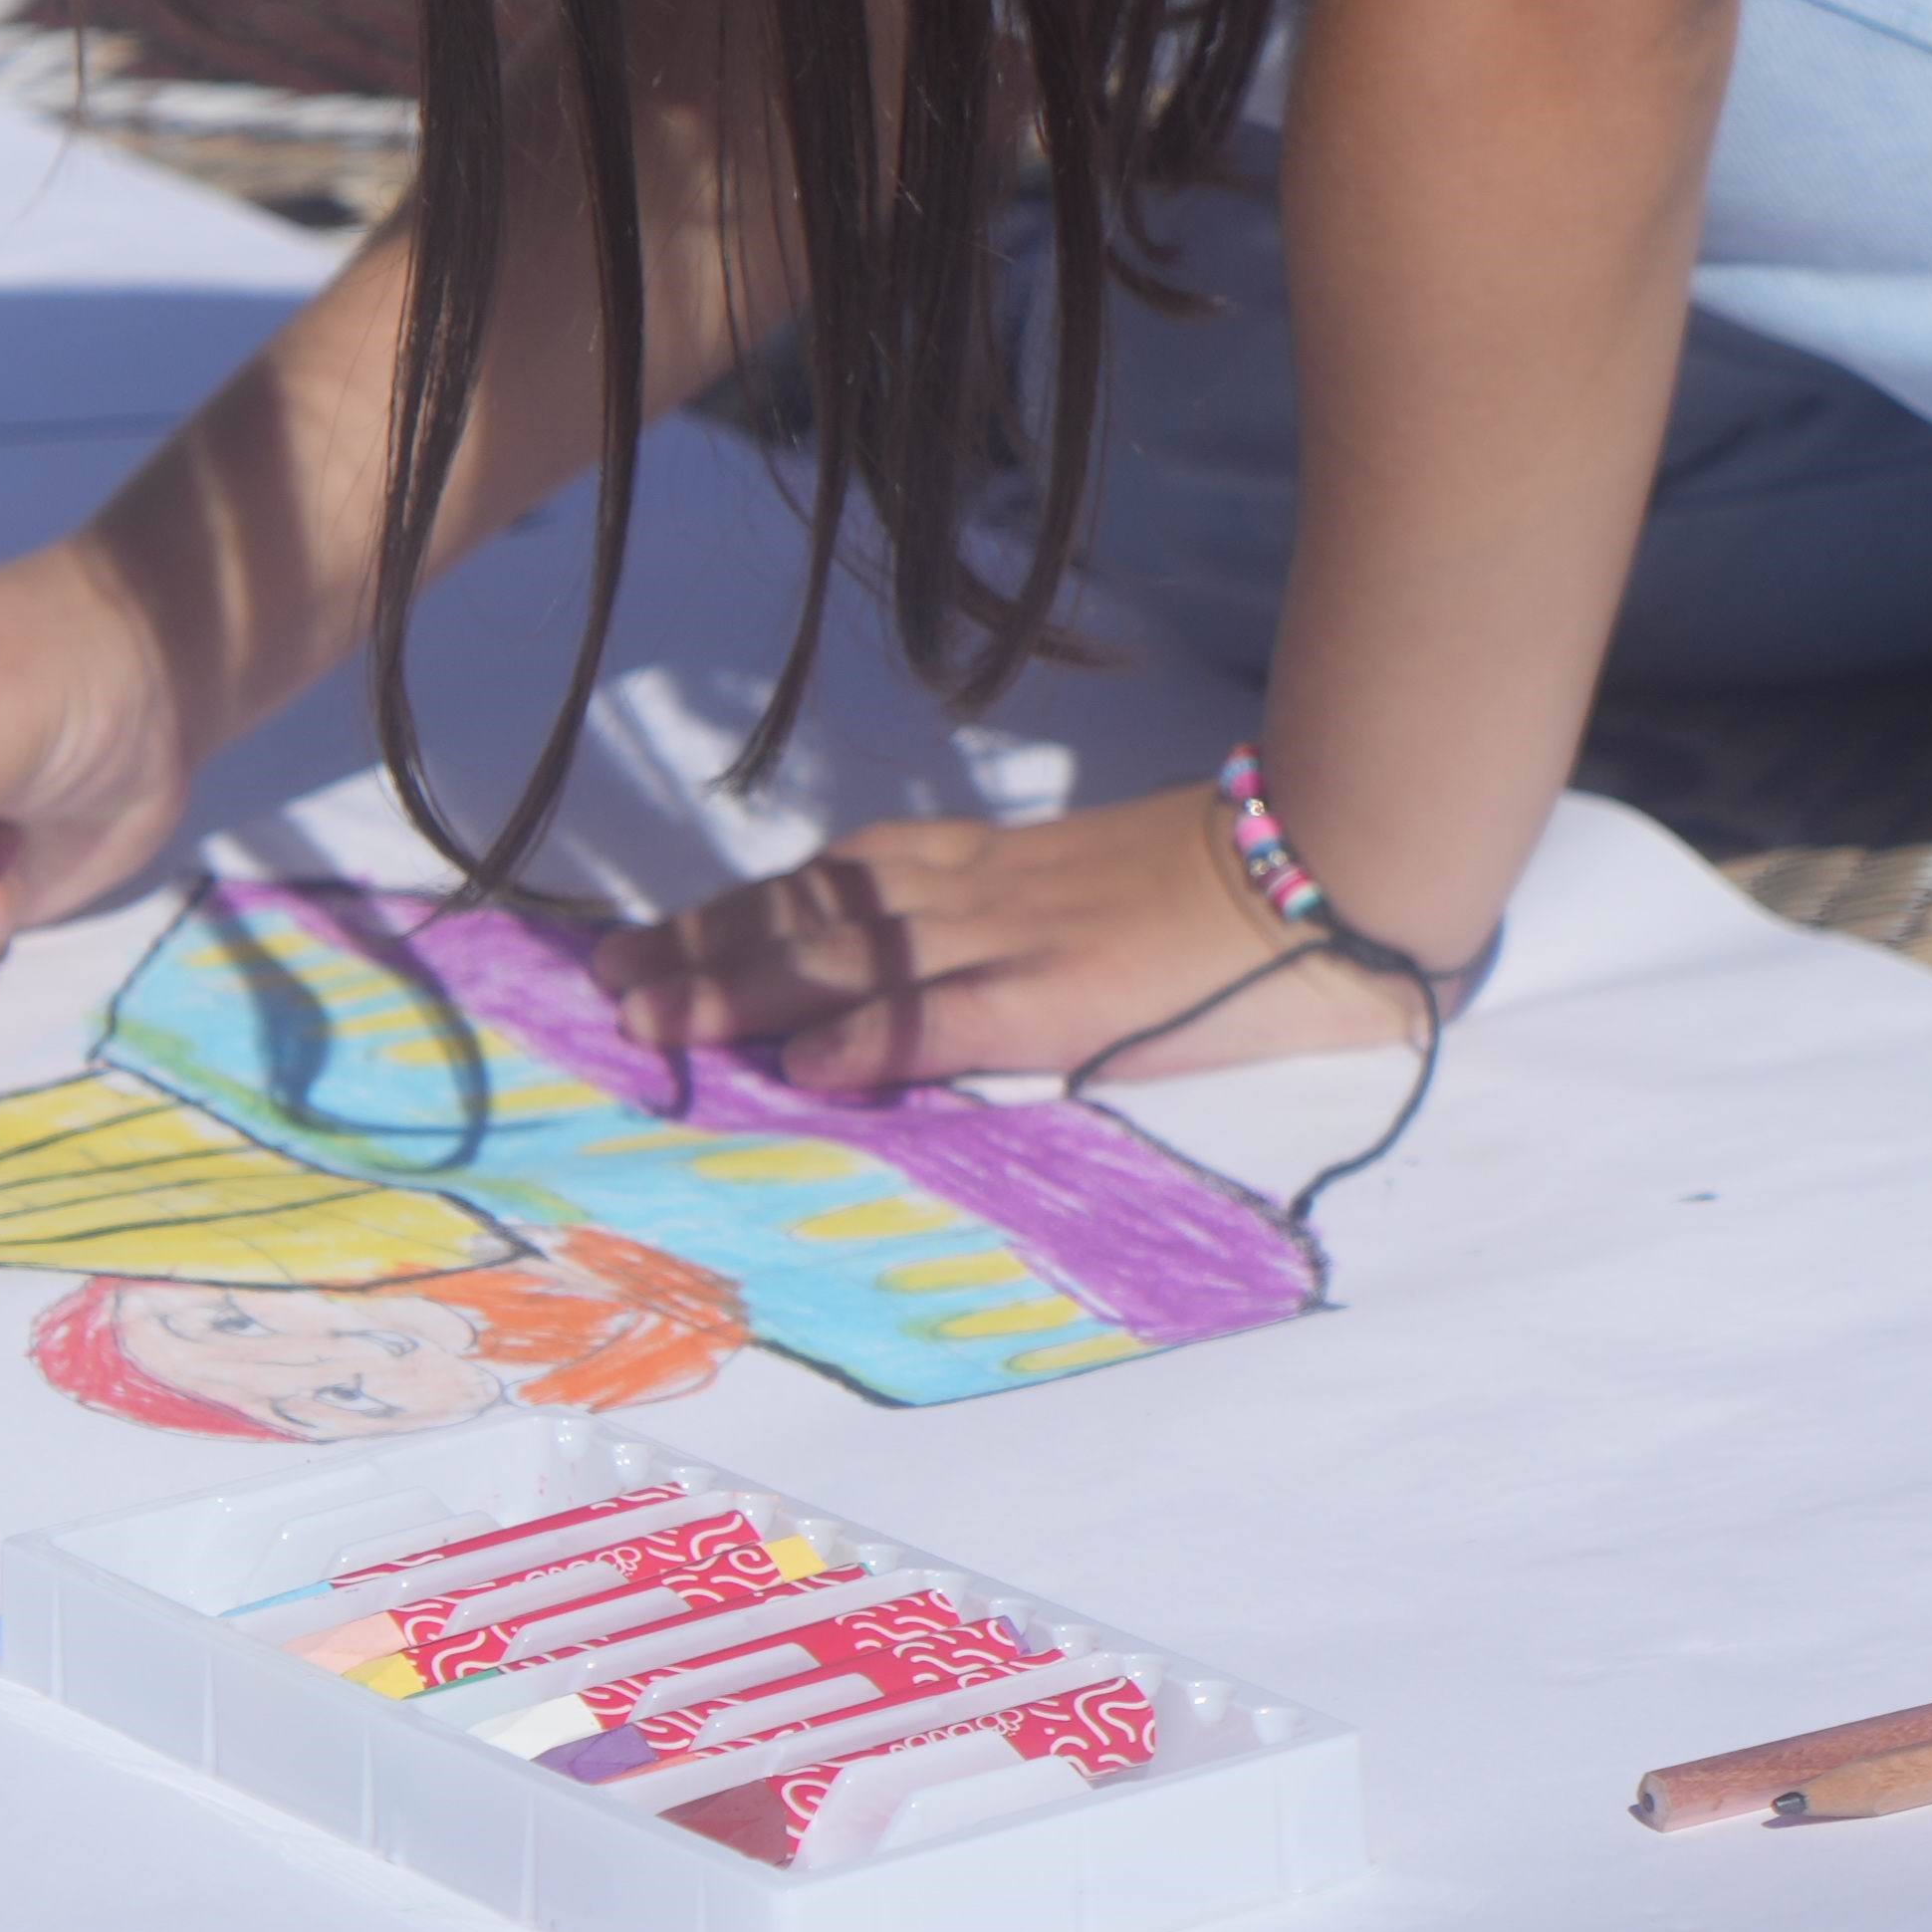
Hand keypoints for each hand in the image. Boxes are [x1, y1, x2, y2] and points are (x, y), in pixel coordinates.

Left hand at [593, 790, 1428, 1096]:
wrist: (1322, 865)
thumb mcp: (1096, 891)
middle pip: (814, 911)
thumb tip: (931, 978)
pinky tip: (801, 1066)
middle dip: (705, 948)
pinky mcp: (1061, 996)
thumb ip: (1016, 924)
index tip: (656, 935)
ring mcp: (1015, 940)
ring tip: (654, 1019)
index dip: (741, 909)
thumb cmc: (1229, 886)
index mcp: (990, 865)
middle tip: (609, 981)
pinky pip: (947, 1016)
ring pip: (850, 957)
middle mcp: (980, 892)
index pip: (838, 880)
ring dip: (744, 988)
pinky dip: (869, 1039)